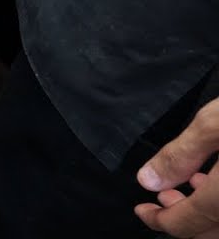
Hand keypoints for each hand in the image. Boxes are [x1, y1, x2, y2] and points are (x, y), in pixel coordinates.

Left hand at [136, 98, 218, 237]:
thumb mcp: (216, 124)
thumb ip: (180, 154)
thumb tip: (148, 180)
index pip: (185, 225)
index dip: (157, 220)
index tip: (141, 209)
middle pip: (208, 231)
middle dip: (181, 216)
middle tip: (161, 197)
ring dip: (205, 210)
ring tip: (188, 182)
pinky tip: (215, 177)